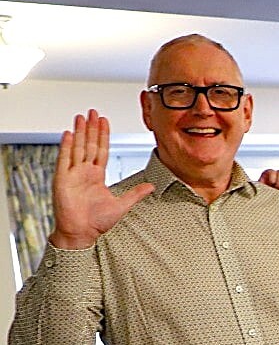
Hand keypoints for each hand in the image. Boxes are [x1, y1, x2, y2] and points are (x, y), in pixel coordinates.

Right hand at [49, 112, 153, 249]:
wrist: (82, 232)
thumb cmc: (97, 221)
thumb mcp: (122, 205)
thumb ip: (136, 194)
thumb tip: (151, 186)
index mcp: (97, 176)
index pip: (101, 150)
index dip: (103, 135)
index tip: (104, 121)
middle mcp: (84, 172)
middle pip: (89, 144)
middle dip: (91, 128)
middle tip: (93, 112)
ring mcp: (73, 174)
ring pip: (77, 148)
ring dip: (79, 132)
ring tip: (81, 117)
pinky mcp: (62, 180)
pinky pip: (65, 160)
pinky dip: (67, 146)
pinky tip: (69, 133)